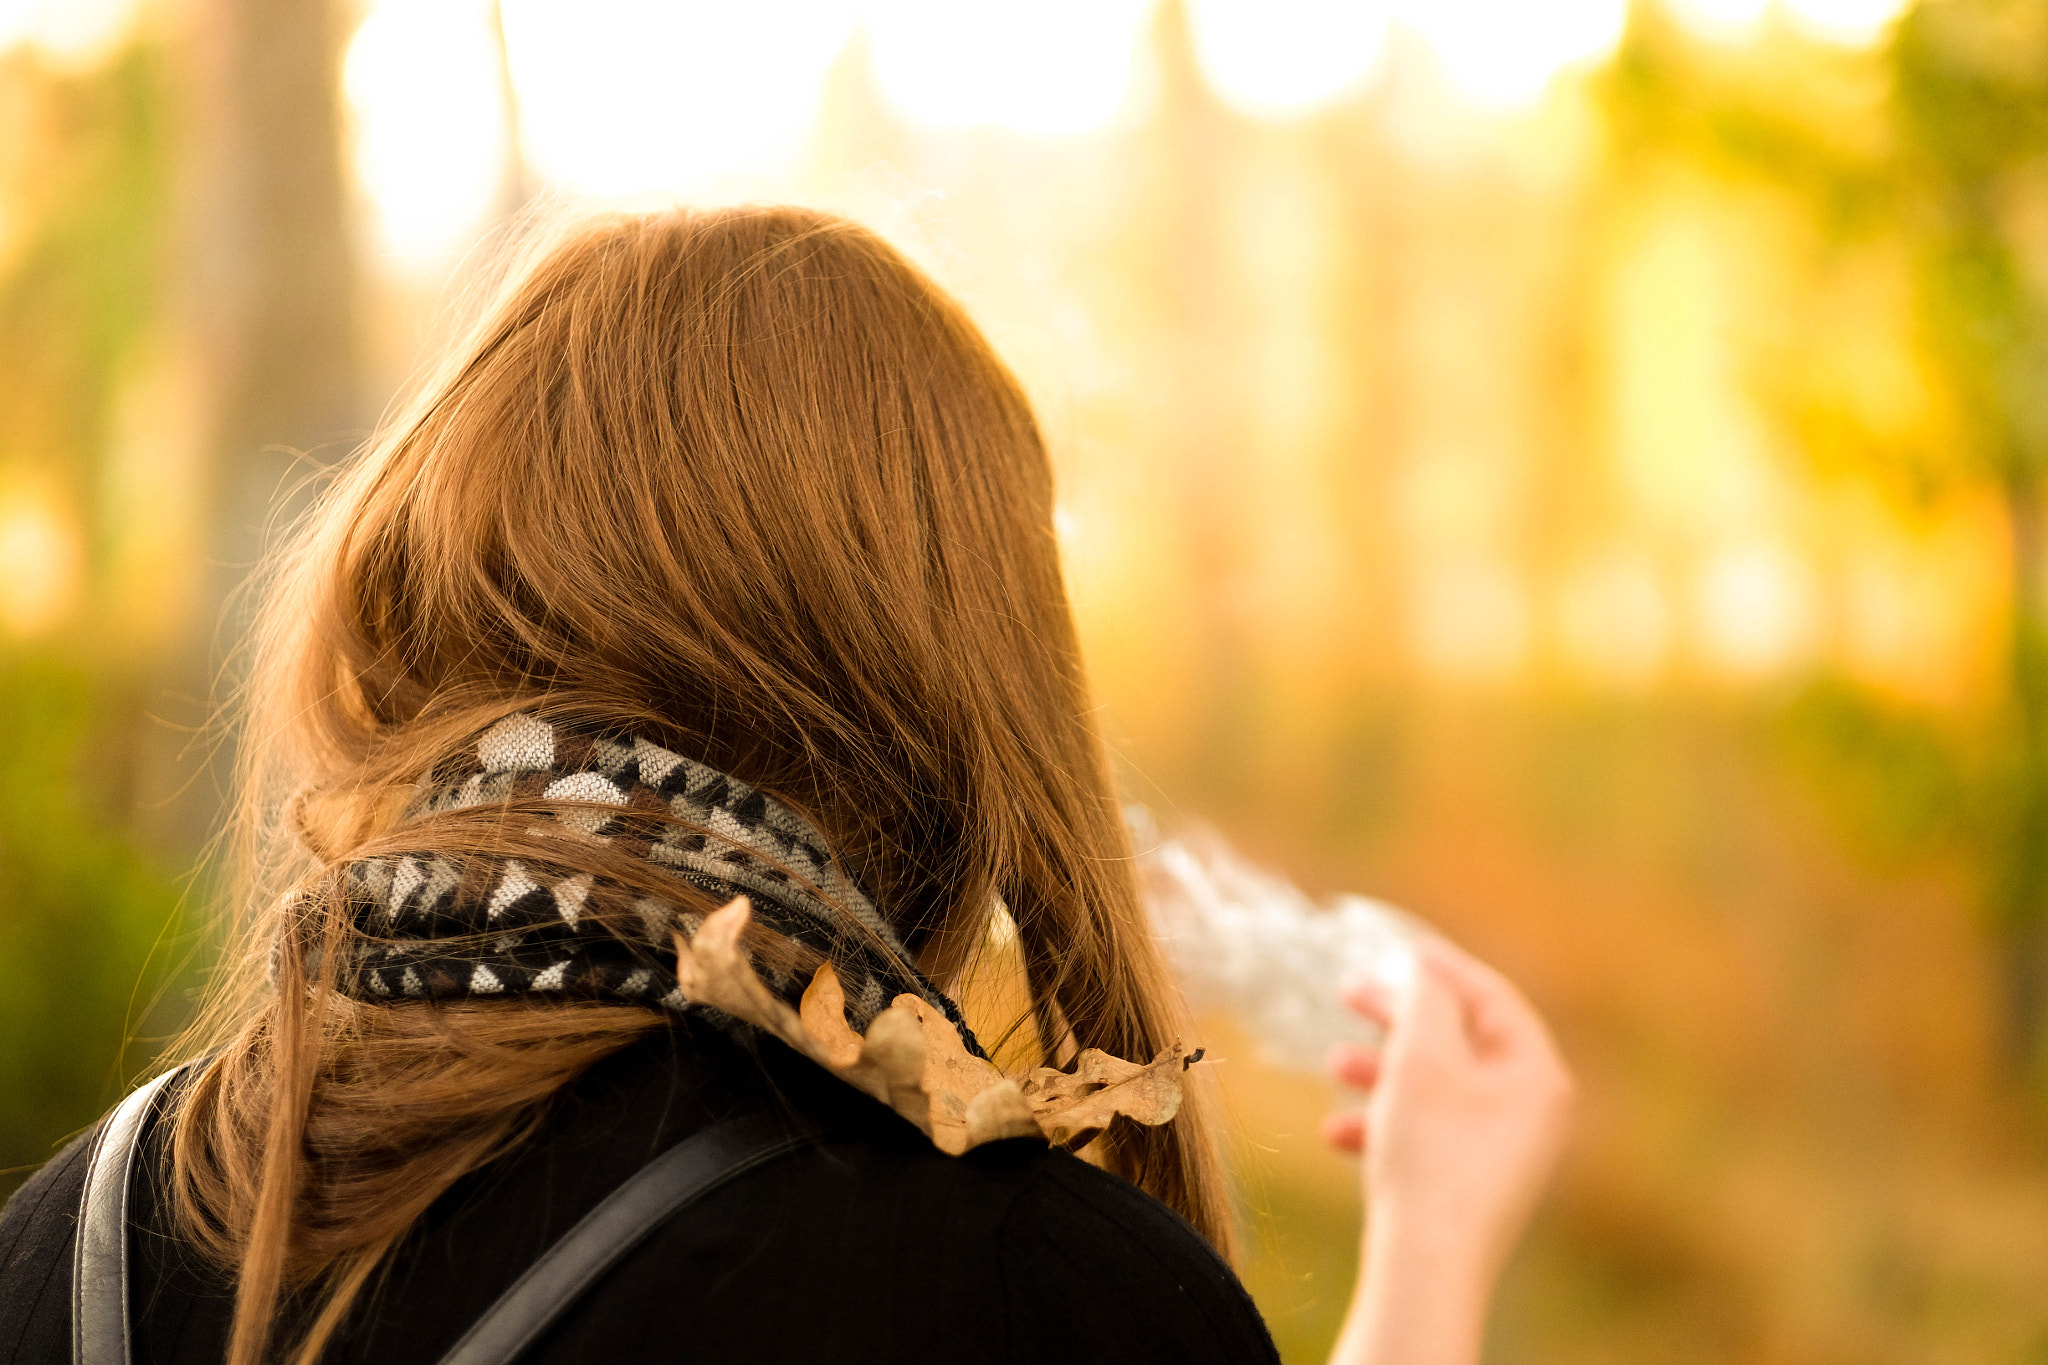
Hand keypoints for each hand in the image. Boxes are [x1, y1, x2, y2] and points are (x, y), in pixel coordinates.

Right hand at [1323, 937, 1574, 1364]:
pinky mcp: (1470, 1185)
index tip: (1398, 948)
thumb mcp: (1423, 1055)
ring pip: (1437, 1089)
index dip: (1442, 967)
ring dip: (1381, 1071)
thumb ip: (1426, 998)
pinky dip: (1385, 1123)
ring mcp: (1503, 1152)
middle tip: (1347, 993)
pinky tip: (1338, 1133)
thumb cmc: (1432, 1152)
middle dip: (1398, 1020)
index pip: (1492, 998)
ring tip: (1334, 1065)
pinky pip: (1428, 1135)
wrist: (1428, 1263)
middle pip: (1460, 1042)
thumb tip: (1427, 970)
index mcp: (1536, 1074)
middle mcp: (1530, 1112)